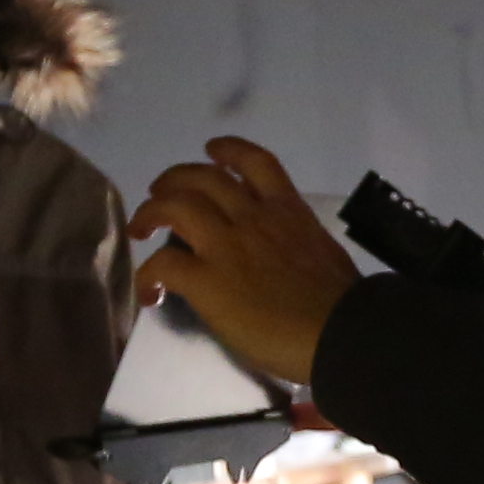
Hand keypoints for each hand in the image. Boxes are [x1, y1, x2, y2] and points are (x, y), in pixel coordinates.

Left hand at [129, 136, 361, 385]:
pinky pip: (162, 265)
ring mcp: (227, 247)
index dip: (229, 150)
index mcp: (287, 211)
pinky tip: (150, 292)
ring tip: (142, 228)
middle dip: (175, 179)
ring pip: (175, 207)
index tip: (212, 150)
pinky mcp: (208, 281)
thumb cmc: (341, 304)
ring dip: (151, 213)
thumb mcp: (322, 251)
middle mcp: (253, 218)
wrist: (339, 333)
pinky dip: (148, 275)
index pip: (256, 162)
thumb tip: (281, 254)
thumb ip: (295, 241)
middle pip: (203, 177)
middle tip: (160, 192)